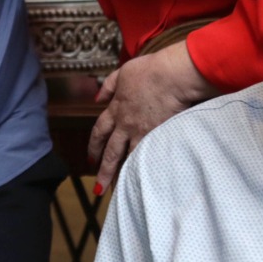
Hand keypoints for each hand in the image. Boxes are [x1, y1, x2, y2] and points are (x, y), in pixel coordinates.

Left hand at [88, 40, 217, 193]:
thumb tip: (98, 97)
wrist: (172, 76)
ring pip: (129, 158)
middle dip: (103, 171)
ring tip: (120, 190)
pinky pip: (148, 156)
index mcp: (116, 108)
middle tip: (99, 188)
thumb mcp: (123, 73)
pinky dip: (144, 168)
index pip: (99, 132)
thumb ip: (109, 86)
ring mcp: (143, 132)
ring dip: (122, 175)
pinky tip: (144, 180)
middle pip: (111, 152)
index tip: (90, 159)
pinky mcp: (159, 136)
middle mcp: (126, 124)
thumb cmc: (150, 71)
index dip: (94, 146)